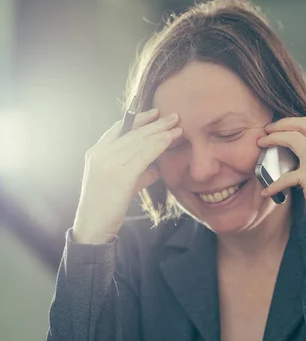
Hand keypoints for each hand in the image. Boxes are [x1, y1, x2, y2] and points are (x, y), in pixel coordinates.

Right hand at [72, 109, 181, 243]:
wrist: (93, 227)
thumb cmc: (106, 208)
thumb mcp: (120, 185)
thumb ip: (137, 173)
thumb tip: (155, 168)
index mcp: (96, 152)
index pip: (119, 128)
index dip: (139, 119)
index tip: (155, 113)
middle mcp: (101, 154)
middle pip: (133, 132)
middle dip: (155, 123)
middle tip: (174, 116)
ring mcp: (109, 163)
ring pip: (140, 142)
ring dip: (161, 133)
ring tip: (177, 127)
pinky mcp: (120, 175)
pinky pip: (143, 155)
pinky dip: (159, 146)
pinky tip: (170, 140)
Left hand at [257, 117, 305, 215]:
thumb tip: (294, 160)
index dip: (294, 124)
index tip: (280, 127)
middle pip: (304, 124)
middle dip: (282, 122)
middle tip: (267, 128)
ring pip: (293, 138)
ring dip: (274, 138)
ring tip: (261, 143)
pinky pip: (285, 176)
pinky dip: (273, 185)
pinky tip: (266, 192)